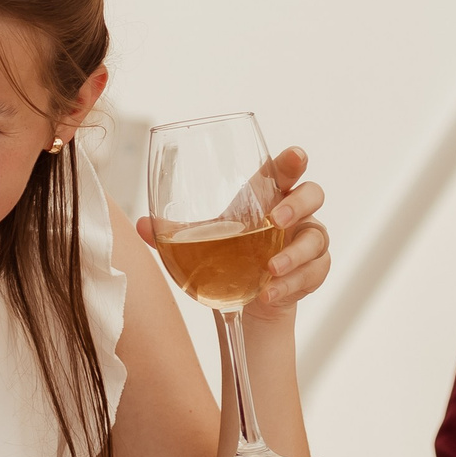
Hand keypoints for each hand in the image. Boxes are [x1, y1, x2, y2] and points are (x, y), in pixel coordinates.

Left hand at [139, 146, 328, 322]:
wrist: (248, 299)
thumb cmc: (231, 255)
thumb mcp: (204, 241)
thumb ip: (175, 233)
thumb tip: (138, 225)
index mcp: (268, 196)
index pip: (284, 171)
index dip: (291, 161)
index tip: (293, 157)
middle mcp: (295, 214)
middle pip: (312, 194)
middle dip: (298, 204)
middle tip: (276, 220)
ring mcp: (308, 241)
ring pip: (316, 239)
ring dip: (294, 254)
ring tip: (270, 269)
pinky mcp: (314, 271)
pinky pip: (312, 274)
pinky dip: (291, 284)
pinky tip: (268, 293)